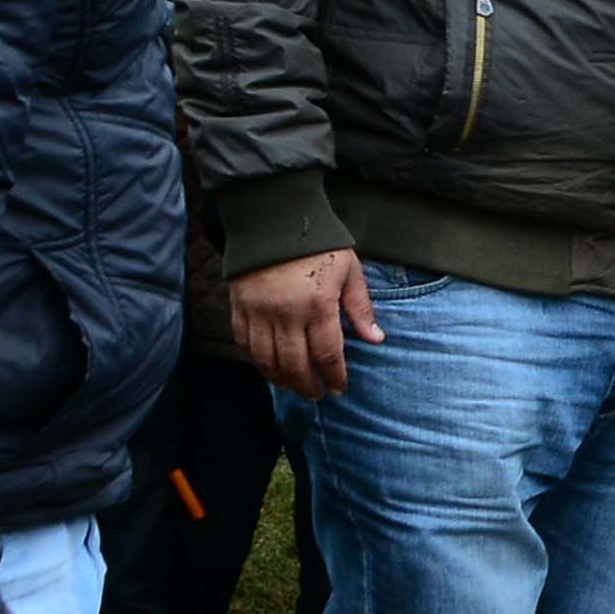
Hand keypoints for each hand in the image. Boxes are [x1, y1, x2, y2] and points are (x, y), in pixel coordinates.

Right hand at [233, 247, 378, 397]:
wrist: (273, 219)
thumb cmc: (318, 245)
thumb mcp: (349, 271)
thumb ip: (360, 308)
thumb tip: (375, 339)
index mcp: (318, 305)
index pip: (326, 354)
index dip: (333, 376)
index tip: (339, 387)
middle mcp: (286, 314)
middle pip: (295, 364)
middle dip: (308, 385)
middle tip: (317, 394)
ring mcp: (259, 312)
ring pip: (267, 360)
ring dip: (281, 380)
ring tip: (294, 387)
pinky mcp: (239, 307)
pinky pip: (245, 344)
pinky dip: (257, 362)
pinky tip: (269, 368)